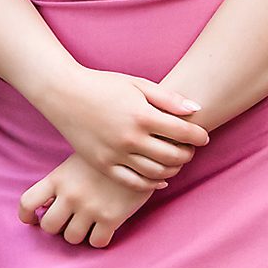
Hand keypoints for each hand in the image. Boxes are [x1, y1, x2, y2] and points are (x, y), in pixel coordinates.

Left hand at [18, 151, 158, 248]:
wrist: (139, 149)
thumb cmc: (106, 154)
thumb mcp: (76, 160)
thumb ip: (60, 181)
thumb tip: (45, 203)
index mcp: (58, 177)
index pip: (28, 202)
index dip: (26, 216)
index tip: (34, 219)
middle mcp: (71, 194)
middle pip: (50, 226)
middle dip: (57, 226)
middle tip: (67, 221)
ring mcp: (90, 207)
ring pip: (72, 238)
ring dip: (78, 234)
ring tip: (87, 223)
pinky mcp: (111, 218)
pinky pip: (97, 242)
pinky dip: (98, 239)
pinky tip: (103, 228)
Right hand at [34, 65, 209, 189]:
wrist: (64, 94)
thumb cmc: (103, 85)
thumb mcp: (137, 83)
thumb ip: (167, 98)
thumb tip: (196, 110)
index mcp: (141, 115)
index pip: (182, 132)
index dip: (198, 136)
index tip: (203, 136)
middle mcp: (130, 138)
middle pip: (172, 156)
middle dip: (188, 154)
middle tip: (191, 150)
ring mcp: (116, 154)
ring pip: (156, 173)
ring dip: (173, 170)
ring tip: (176, 162)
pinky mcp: (103, 165)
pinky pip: (133, 182)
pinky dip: (151, 184)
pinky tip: (160, 178)